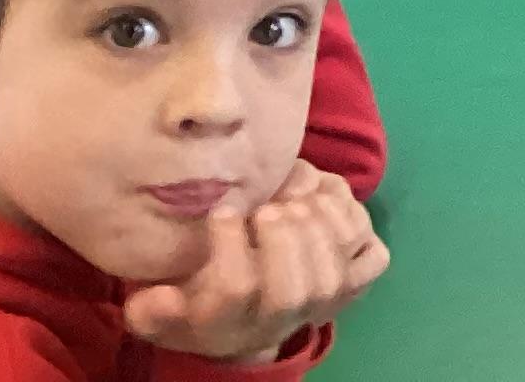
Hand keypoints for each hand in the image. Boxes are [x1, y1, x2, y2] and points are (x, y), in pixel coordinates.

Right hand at [120, 162, 387, 365]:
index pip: (234, 291)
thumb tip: (152, 297)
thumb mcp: (166, 311)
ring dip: (319, 226)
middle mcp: (281, 319)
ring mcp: (322, 303)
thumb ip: (155, 307)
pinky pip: (372, 259)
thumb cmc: (202, 303)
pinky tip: (327, 202)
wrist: (248, 325)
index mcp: (228, 323)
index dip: (230, 244)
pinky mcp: (355, 283)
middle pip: (292, 291)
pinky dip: (355, 225)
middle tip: (267, 207)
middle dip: (282, 239)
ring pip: (332, 276)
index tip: (223, 211)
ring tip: (296, 198)